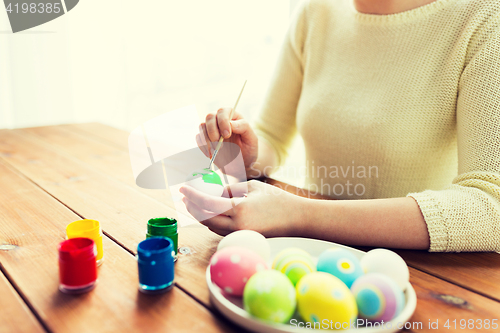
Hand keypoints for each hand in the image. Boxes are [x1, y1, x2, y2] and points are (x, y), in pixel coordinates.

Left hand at [180, 180, 304, 236]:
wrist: (296, 218)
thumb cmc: (276, 199)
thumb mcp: (252, 187)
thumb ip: (230, 189)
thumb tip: (213, 193)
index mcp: (239, 209)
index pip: (207, 203)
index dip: (193, 195)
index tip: (183, 188)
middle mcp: (237, 225)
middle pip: (204, 218)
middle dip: (192, 207)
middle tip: (185, 197)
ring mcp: (239, 234)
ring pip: (211, 226)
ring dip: (201, 214)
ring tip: (193, 203)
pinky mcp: (243, 238)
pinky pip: (221, 230)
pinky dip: (212, 221)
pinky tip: (209, 212)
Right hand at [197, 108, 257, 177]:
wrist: (242, 165)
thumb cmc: (248, 150)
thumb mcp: (252, 139)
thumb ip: (244, 127)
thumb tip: (231, 123)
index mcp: (233, 118)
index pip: (223, 111)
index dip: (223, 121)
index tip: (227, 134)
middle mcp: (220, 122)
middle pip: (210, 116)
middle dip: (213, 130)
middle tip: (219, 142)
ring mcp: (212, 131)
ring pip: (202, 126)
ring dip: (207, 139)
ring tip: (217, 150)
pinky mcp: (206, 141)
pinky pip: (198, 138)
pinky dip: (203, 146)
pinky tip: (211, 154)